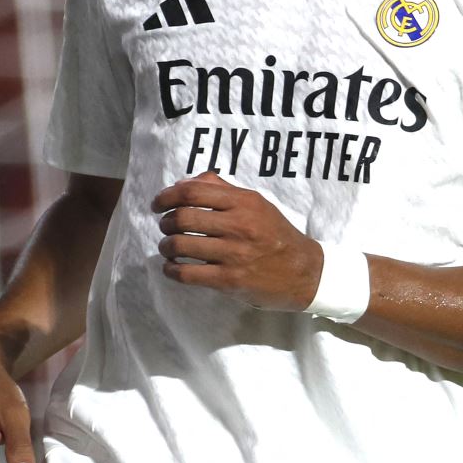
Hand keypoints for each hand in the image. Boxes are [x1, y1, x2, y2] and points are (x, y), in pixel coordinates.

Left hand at [152, 171, 322, 310]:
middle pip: (183, 218)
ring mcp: (234, 254)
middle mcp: (239, 225)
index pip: (193, 191)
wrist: (304, 272)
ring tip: (167, 247)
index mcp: (244, 202)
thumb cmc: (277, 235)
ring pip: (181, 245)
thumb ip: (223, 189)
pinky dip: (171, 270)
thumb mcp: (257, 204)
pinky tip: (171, 268)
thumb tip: (185, 182)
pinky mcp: (230, 280)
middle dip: (165, 223)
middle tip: (165, 227)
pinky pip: (188, 274)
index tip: (157, 204)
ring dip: (165, 246)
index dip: (167, 196)